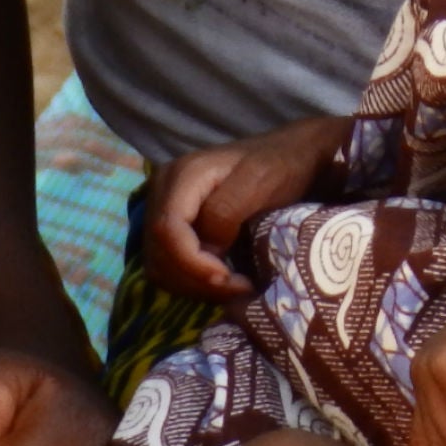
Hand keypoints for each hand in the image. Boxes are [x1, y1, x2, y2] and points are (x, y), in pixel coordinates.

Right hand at [146, 118, 347, 300]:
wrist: (287, 156)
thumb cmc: (278, 165)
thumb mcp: (258, 182)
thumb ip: (225, 212)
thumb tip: (206, 250)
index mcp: (181, 176)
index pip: (167, 230)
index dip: (192, 262)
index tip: (228, 279)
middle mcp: (163, 193)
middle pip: (158, 252)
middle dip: (196, 279)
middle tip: (239, 289)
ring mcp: (165, 211)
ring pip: (159, 265)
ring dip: (194, 286)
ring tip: (234, 288)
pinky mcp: (175, 228)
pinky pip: (169, 266)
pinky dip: (192, 282)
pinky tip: (223, 282)